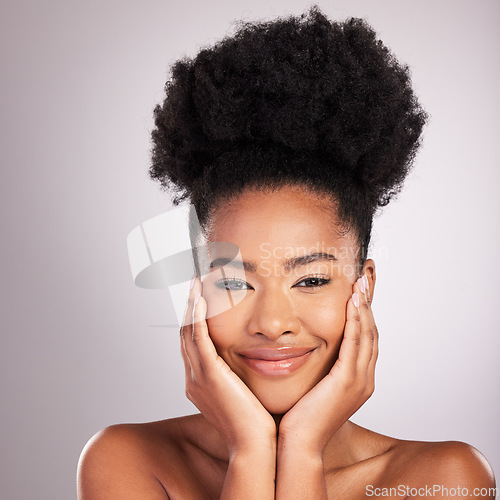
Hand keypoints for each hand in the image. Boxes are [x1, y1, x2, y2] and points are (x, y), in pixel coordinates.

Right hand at [180, 276, 276, 456]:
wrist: (255, 447)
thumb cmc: (255, 423)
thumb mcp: (243, 393)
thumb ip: (240, 376)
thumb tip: (253, 361)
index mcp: (200, 382)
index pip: (193, 343)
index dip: (194, 319)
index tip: (201, 297)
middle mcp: (193, 378)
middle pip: (185, 333)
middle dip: (189, 307)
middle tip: (194, 282)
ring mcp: (198, 377)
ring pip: (188, 332)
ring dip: (191, 305)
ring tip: (195, 282)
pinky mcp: (209, 375)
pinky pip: (198, 340)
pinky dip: (197, 318)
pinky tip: (200, 299)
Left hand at [277, 274, 378, 456]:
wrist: (298, 443)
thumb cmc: (300, 413)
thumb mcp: (316, 384)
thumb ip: (321, 365)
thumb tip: (310, 344)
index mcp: (358, 378)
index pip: (366, 337)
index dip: (365, 311)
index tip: (361, 288)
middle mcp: (365, 378)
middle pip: (372, 331)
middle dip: (369, 302)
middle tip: (367, 276)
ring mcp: (360, 381)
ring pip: (368, 335)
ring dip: (364, 306)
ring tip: (361, 282)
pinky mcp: (348, 382)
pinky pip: (356, 344)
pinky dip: (356, 321)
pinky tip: (353, 303)